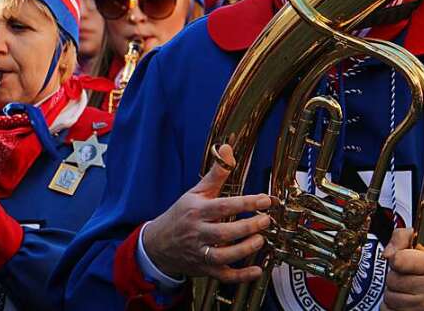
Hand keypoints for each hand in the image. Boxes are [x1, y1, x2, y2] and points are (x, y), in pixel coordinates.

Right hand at [142, 144, 271, 282]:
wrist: (157, 245)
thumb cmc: (181, 215)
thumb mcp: (196, 192)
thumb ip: (216, 173)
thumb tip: (227, 147)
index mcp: (197, 211)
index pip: (223, 206)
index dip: (246, 203)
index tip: (265, 199)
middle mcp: (197, 233)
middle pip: (224, 233)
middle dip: (247, 227)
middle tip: (266, 220)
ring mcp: (200, 253)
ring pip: (223, 256)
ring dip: (244, 250)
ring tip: (260, 240)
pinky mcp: (203, 269)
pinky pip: (223, 276)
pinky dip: (241, 276)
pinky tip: (257, 270)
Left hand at [381, 228, 423, 310]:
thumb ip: (402, 237)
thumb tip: (386, 255)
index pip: (398, 260)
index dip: (397, 258)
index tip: (404, 260)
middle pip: (392, 280)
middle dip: (395, 276)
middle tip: (407, 275)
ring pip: (389, 298)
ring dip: (393, 293)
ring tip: (407, 288)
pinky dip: (392, 307)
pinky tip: (404, 301)